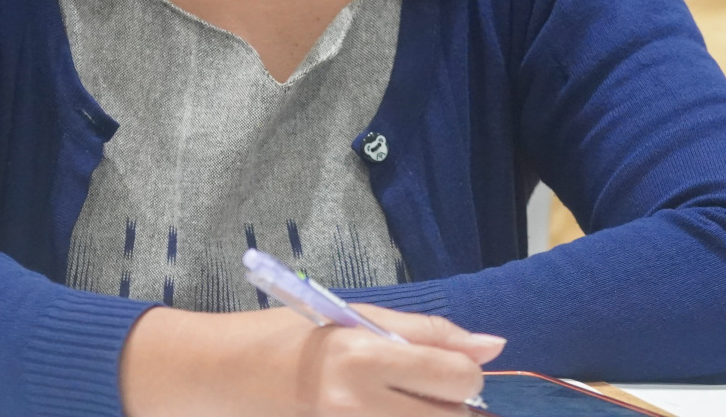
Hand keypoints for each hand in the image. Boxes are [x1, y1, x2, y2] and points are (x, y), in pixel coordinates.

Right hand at [121, 302, 504, 416]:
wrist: (230, 378)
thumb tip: (494, 346)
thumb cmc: (294, 338)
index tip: (447, 366)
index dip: (465, 371)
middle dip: (453, 402)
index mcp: (364, 357)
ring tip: (401, 401)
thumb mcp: (358, 318)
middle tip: (425, 387)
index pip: (456, 376)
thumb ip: (428, 333)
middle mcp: (359, 405)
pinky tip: (384, 412)